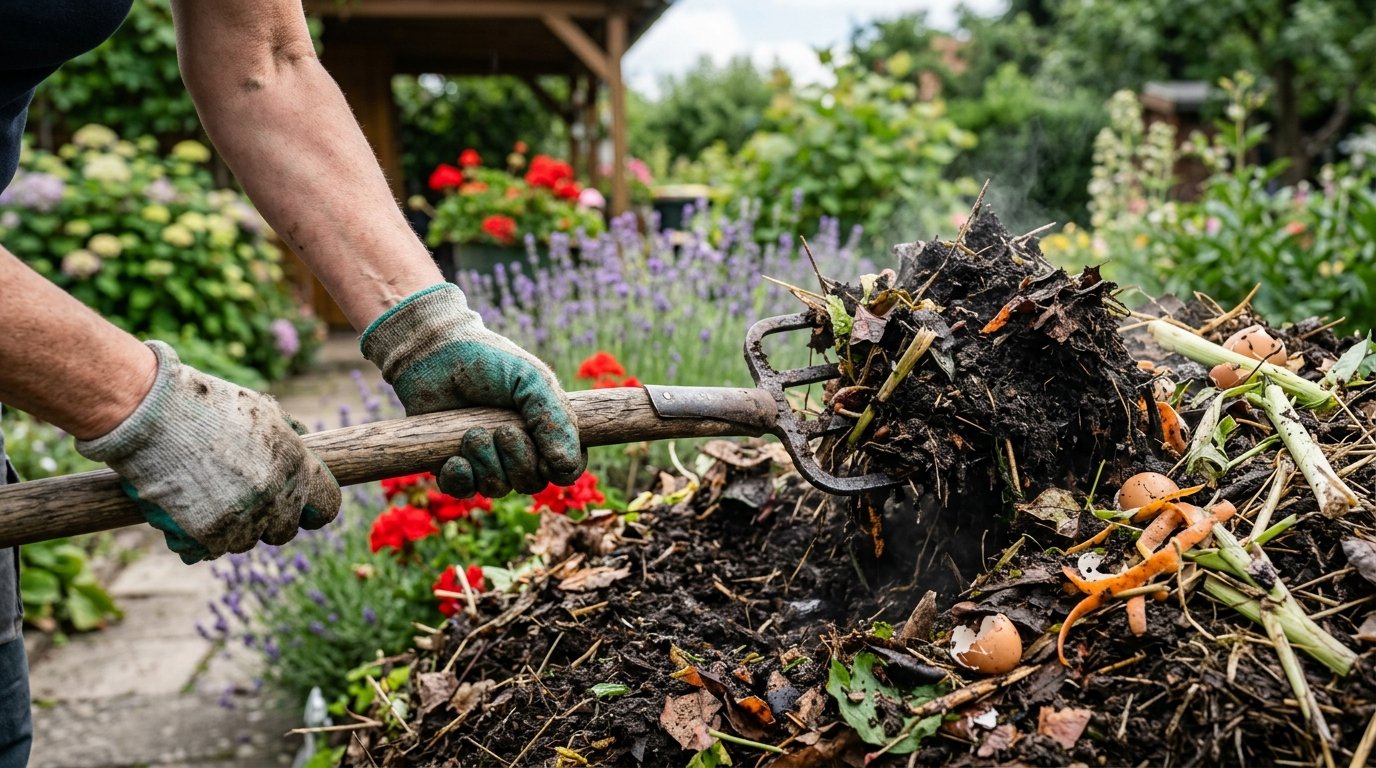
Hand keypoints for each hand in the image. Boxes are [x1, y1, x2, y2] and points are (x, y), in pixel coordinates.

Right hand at [76, 342, 340, 562]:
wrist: (152, 414)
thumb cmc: (205, 405)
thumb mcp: (260, 409)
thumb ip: (286, 431)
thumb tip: (302, 435)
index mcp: (297, 464)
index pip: (326, 506)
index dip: (312, 509)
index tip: (301, 509)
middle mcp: (277, 496)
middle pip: (284, 531)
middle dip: (267, 520)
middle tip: (239, 500)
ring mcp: (244, 519)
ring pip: (245, 542)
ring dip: (229, 528)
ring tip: (205, 497)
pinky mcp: (208, 536)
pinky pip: (209, 551)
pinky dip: (196, 540)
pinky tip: (183, 515)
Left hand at [360, 283, 584, 497]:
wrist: (434, 352)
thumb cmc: (489, 361)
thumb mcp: (531, 380)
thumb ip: (554, 419)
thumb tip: (567, 465)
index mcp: (544, 430)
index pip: (566, 469)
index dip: (562, 471)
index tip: (547, 460)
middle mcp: (517, 451)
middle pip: (531, 484)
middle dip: (518, 460)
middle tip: (502, 430)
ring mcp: (484, 460)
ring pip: (497, 488)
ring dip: (487, 463)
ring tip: (473, 432)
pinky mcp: (451, 464)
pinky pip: (462, 491)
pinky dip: (461, 479)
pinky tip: (455, 459)